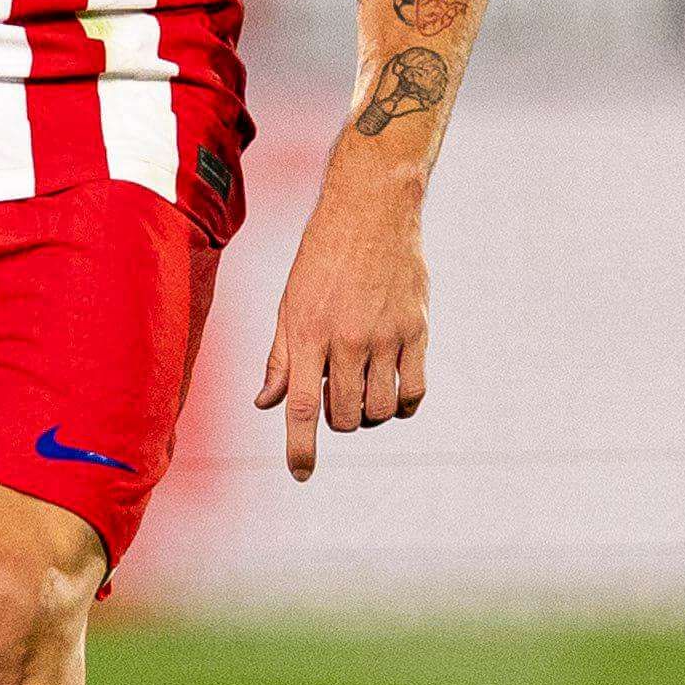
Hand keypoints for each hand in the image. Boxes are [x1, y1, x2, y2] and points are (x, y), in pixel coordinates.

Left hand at [255, 182, 430, 480]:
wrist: (371, 211)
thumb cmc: (322, 257)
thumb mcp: (289, 304)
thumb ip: (280, 358)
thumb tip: (266, 403)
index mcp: (308, 333)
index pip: (302, 407)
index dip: (300, 448)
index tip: (301, 474)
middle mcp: (347, 339)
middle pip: (344, 415)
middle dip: (337, 421)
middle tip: (336, 397)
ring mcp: (386, 336)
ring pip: (380, 410)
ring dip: (369, 416)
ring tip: (363, 393)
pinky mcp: (417, 329)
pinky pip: (415, 391)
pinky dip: (403, 405)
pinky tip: (394, 395)